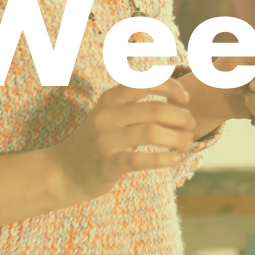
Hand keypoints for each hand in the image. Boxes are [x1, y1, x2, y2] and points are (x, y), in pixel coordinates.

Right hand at [47, 78, 194, 201]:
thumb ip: (137, 105)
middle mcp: (108, 114)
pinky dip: (164, 159)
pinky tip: (175, 160)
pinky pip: (141, 159)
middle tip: (191, 127)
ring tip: (187, 144)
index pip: (146, 83)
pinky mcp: (107, 164)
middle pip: (155, 109)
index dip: (171, 88)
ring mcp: (106, 139)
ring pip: (151, 132)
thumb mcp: (111, 114)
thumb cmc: (97, 141)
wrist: (62, 171)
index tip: (186, 99)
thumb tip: (179, 101)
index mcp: (111, 98)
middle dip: (180, 117)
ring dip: (176, 138)